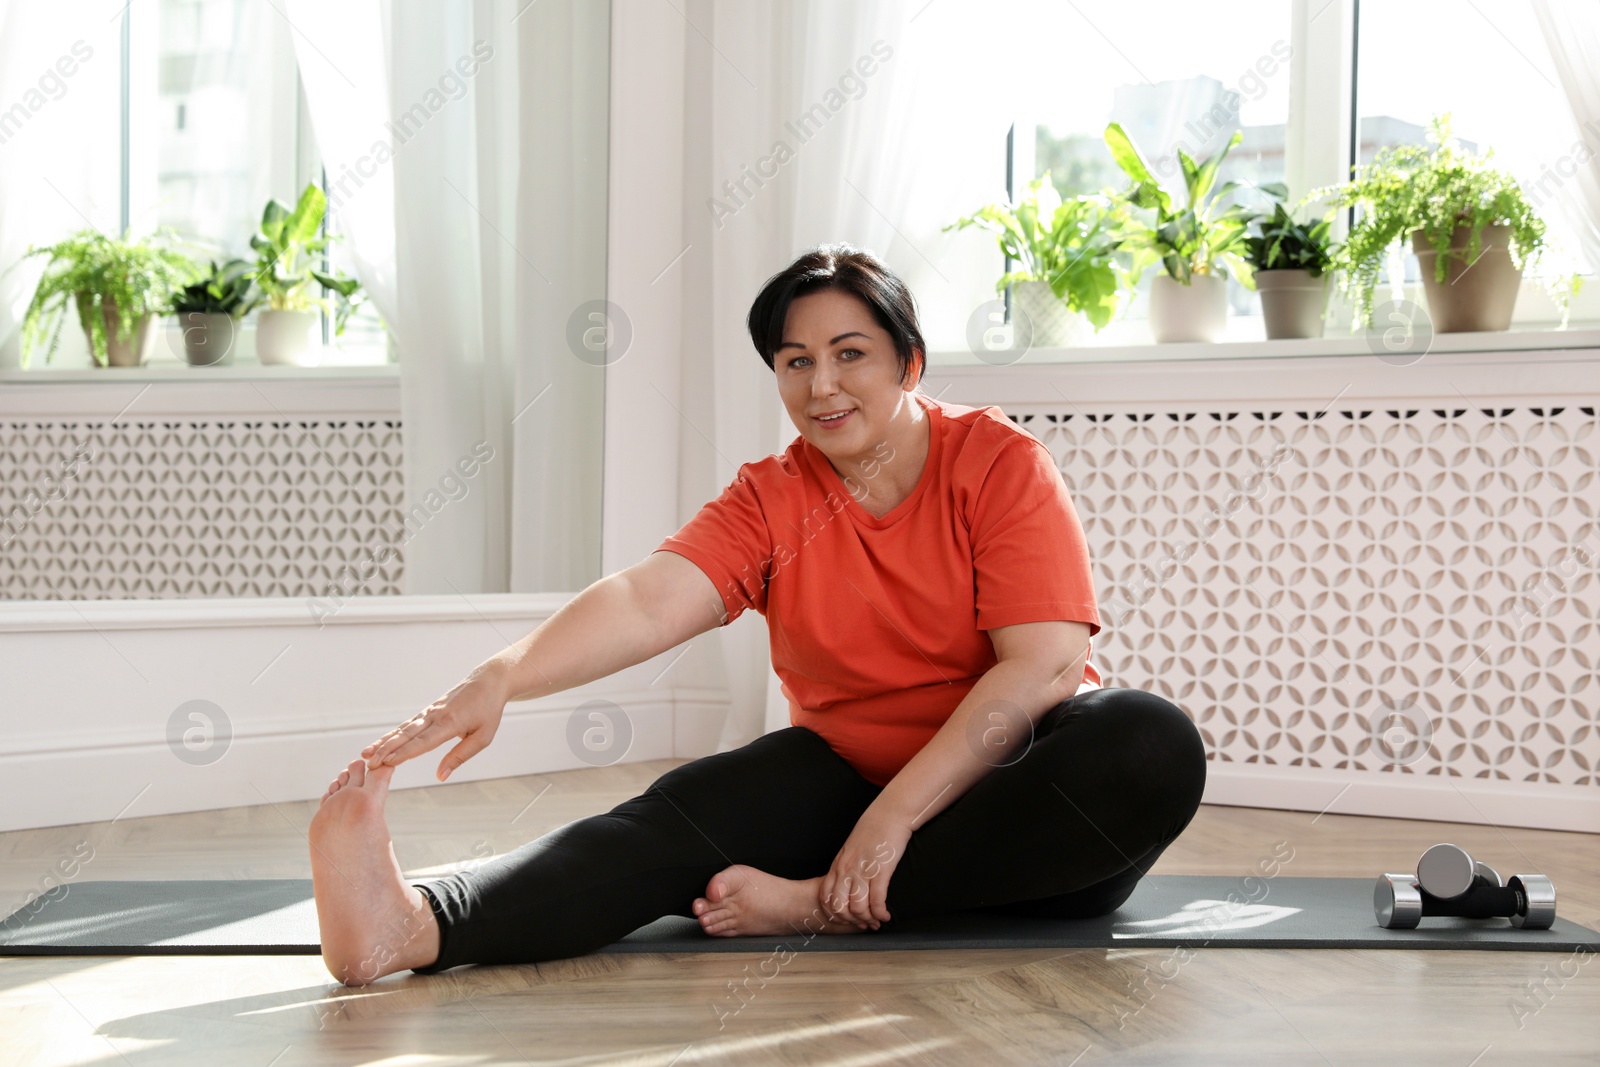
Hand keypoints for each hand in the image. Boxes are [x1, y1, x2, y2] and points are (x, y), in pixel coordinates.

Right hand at [361, 663, 509, 781]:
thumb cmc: (488, 711)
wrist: (487, 682)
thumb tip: (440, 776)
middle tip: (368, 763)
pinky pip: (407, 724)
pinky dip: (393, 734)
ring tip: (366, 753)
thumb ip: (460, 756)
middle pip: (407, 735)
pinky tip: (381, 742)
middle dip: (386, 749)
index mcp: (450, 723)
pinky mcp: (428, 711)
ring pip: (403, 729)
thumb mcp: (482, 737)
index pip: (423, 741)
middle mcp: (435, 716)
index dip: (404, 752)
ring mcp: (430, 712)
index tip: (387, 762)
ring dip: (384, 741)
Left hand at [819, 808, 912, 928]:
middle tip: (863, 924)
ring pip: (858, 908)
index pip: (826, 898)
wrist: (889, 815)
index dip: (835, 914)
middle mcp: (847, 870)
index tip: (848, 919)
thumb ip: (847, 866)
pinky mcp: (880, 871)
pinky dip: (880, 913)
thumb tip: (848, 883)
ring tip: (877, 921)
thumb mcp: (851, 848)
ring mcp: (862, 871)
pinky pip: (877, 901)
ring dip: (868, 920)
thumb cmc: (872, 830)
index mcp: (838, 865)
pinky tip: (886, 915)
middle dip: (851, 921)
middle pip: (840, 907)